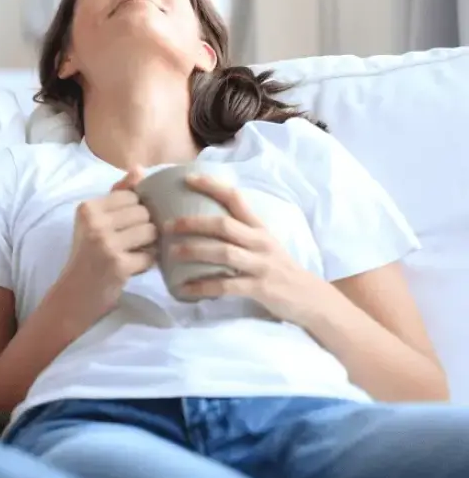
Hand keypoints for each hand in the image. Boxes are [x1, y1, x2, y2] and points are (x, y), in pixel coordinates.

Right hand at [62, 168, 157, 298]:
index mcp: (88, 208)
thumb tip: (140, 169)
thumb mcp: (95, 221)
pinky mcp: (118, 265)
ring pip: (151, 231)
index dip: (136, 212)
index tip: (124, 228)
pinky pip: (151, 255)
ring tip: (133, 254)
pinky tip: (132, 268)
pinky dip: (146, 263)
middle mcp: (94, 223)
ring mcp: (106, 244)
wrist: (74, 294)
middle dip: (144, 228)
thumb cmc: (88, 255)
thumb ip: (118, 194)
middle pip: (144, 212)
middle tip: (130, 244)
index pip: (132, 196)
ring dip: (148, 245)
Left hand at [166, 174, 324, 323]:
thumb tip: (202, 220)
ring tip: (170, 254)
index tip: (186, 178)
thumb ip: (240, 231)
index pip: (235, 198)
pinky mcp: (260, 288)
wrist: (310, 299)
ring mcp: (261, 265)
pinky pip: (227, 286)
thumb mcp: (263, 244)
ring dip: (194, 251)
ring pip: (224, 252)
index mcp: (259, 228)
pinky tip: (185, 288)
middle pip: (224, 225)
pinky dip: (204, 287)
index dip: (212, 186)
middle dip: (193, 222)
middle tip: (166, 224)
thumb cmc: (279, 268)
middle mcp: (260, 242)